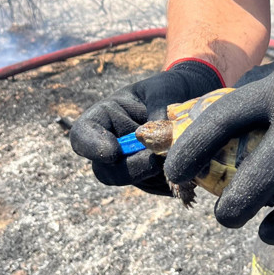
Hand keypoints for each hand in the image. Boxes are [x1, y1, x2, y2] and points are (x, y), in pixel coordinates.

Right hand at [69, 60, 222, 195]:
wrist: (191, 97)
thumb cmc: (170, 87)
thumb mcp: (164, 90)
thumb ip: (158, 110)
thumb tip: (161, 141)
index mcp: (103, 118)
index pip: (82, 136)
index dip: (92, 147)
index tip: (113, 151)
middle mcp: (112, 146)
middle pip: (106, 171)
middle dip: (132, 169)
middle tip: (157, 160)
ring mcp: (130, 165)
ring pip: (135, 182)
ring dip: (158, 173)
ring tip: (182, 152)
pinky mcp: (152, 178)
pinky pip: (158, 187)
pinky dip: (174, 179)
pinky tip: (190, 161)